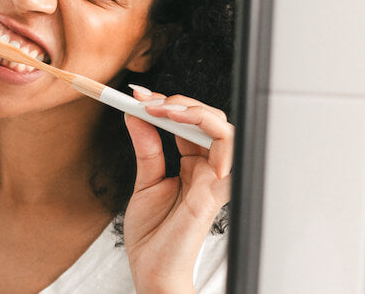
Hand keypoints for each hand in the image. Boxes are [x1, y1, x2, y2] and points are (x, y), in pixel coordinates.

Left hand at [121, 87, 232, 293]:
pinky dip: (209, 130)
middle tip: (145, 100)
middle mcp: (209, 170)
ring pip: (223, 128)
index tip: (137, 95)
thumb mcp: (144, 183)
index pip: (189, 123)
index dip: (167, 103)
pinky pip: (228, 151)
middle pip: (209, 120)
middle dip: (178, 101)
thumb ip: (146, 149)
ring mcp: (215, 179)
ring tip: (162, 109)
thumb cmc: (153, 235)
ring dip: (193, 110)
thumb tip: (135, 116)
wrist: (151, 269)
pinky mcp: (215, 190)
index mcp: (193, 166)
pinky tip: (178, 124)